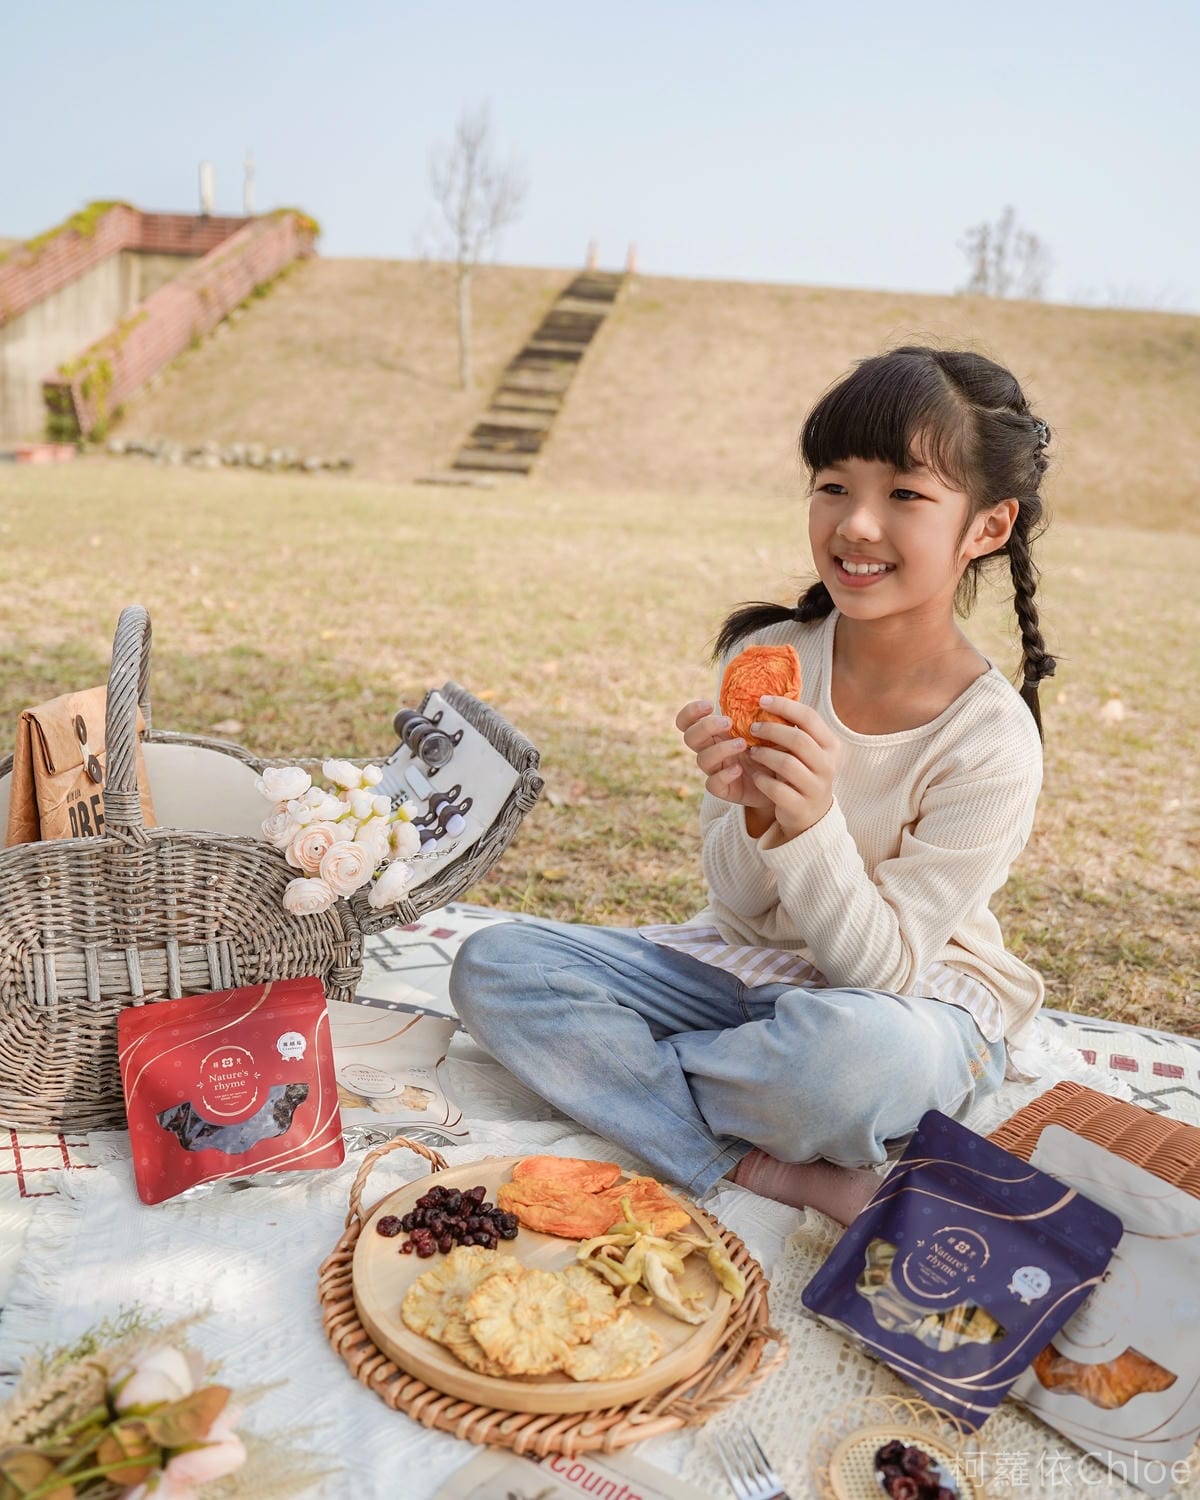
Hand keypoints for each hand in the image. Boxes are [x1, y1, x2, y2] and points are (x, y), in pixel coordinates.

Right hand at [675, 699, 773, 816]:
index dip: (691, 712)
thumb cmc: (782, 748)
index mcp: (718, 732)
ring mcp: (718, 770)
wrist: (792, 780)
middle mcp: (713, 749)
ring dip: (720, 748)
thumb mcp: (777, 725)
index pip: (688, 721)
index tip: (709, 705)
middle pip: (690, 737)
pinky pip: (712, 784)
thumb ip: (769, 710)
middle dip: (705, 727)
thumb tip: (768, 693)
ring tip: (743, 744)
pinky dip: (723, 775)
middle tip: (728, 723)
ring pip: (702, 759)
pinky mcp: (725, 790)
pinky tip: (739, 769)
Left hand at [742, 694, 838, 840]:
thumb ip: (796, 728)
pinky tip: (755, 776)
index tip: (762, 700)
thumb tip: (768, 698)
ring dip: (764, 755)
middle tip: (752, 728)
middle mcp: (828, 766)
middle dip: (771, 730)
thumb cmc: (804, 772)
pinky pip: (776, 789)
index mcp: (831, 746)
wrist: (811, 815)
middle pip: (798, 739)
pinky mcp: (800, 807)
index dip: (784, 706)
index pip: (809, 718)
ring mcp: (816, 788)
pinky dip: (762, 780)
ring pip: (786, 764)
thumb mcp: (808, 750)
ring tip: (752, 752)